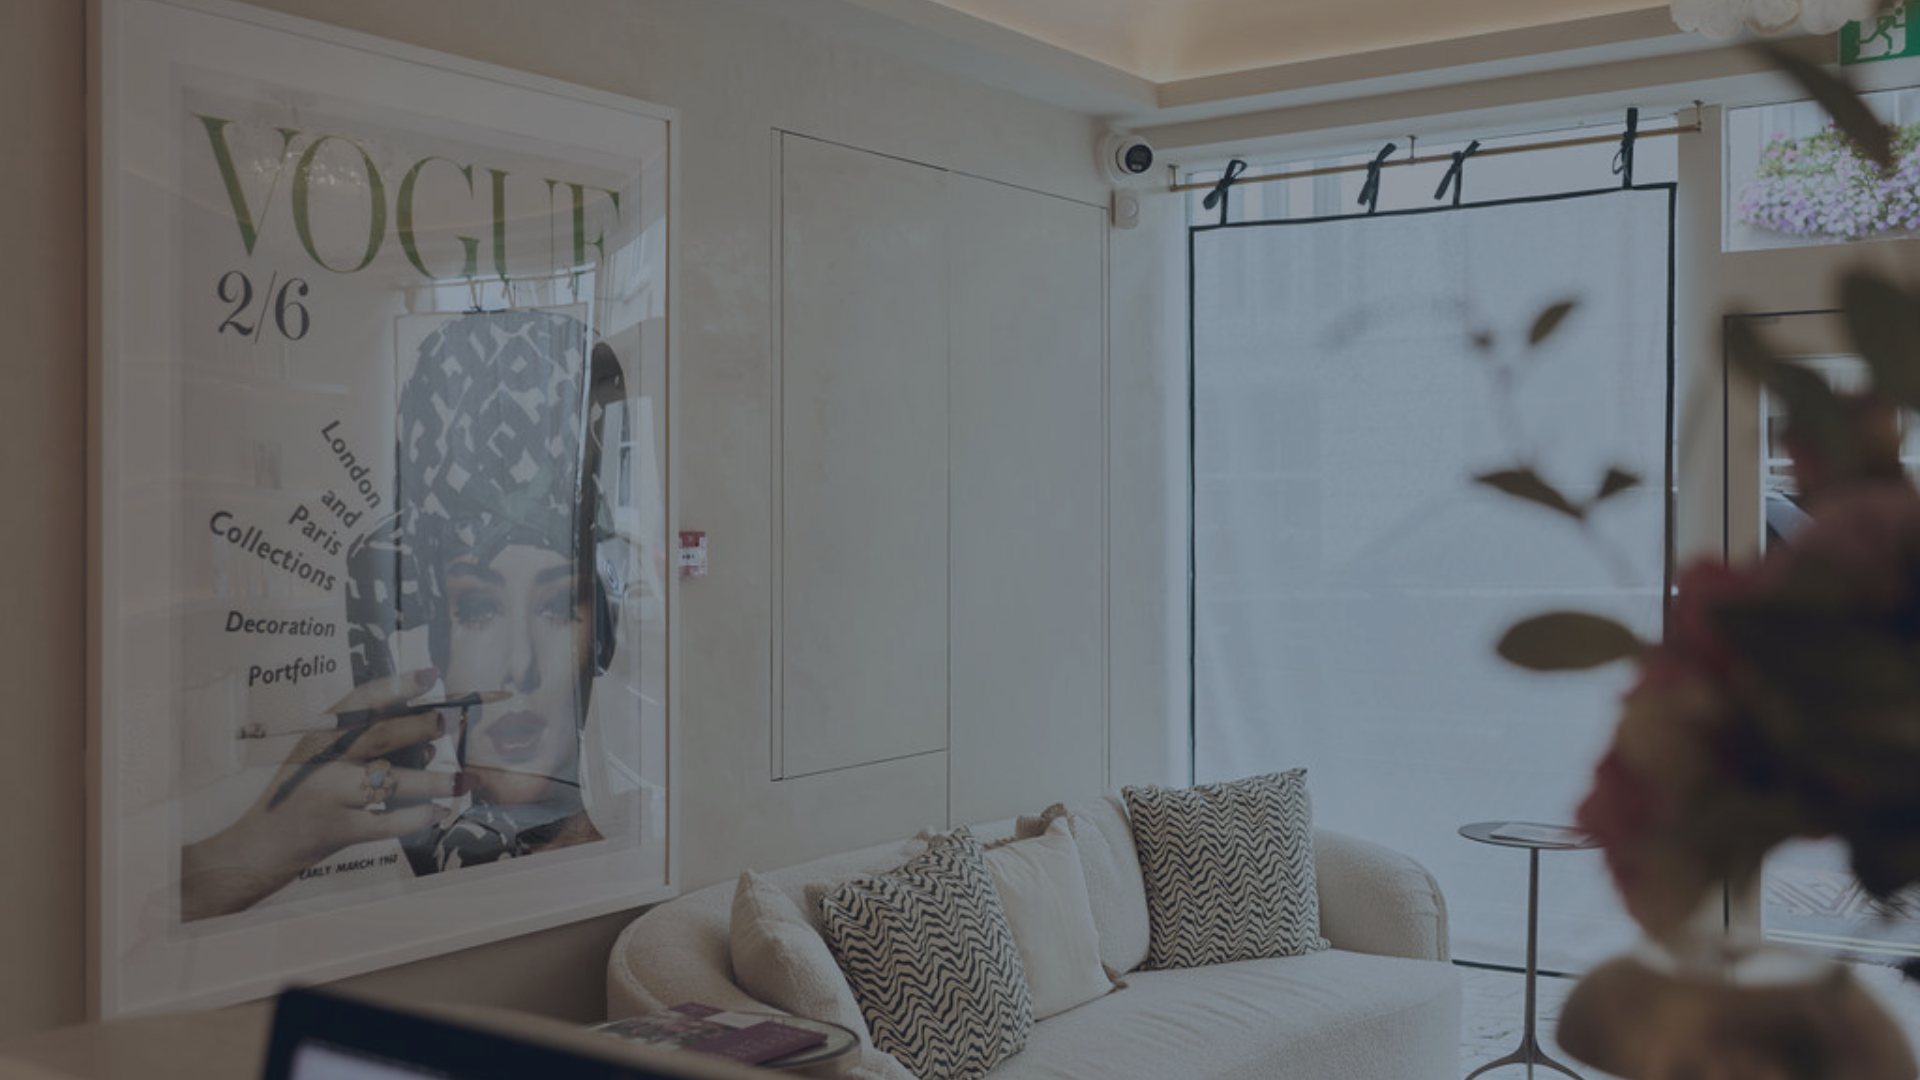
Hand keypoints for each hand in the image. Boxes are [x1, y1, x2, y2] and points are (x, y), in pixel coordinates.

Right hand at [180, 668, 464, 920]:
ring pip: (390, 782)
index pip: (360, 703)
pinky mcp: (339, 830)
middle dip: (420, 726)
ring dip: (431, 781)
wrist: (258, 847)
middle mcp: (323, 761)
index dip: (397, 687)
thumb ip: (364, 749)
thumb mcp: (318, 760)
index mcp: (319, 736)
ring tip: (463, 779)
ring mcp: (331, 796)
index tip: (430, 675)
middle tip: (449, 721)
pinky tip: (439, 812)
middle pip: (379, 736)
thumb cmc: (296, 797)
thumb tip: (426, 745)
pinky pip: (387, 822)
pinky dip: (417, 818)